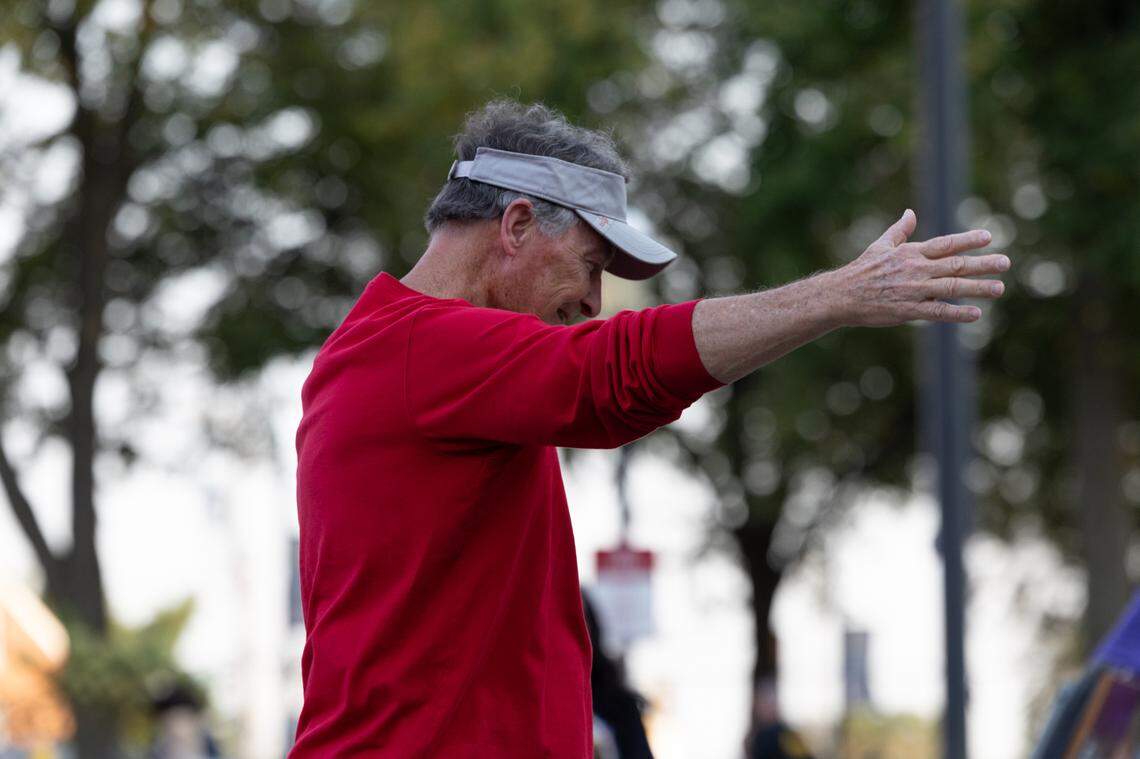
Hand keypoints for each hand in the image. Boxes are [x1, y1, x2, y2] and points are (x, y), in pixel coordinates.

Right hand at [831, 209, 1009, 326]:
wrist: (842, 295)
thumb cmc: (861, 270)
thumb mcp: (881, 245)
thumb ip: (900, 230)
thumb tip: (910, 213)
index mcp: (911, 253)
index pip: (945, 244)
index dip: (967, 240)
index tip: (988, 237)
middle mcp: (916, 269)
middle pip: (955, 265)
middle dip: (982, 264)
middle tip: (1005, 263)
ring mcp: (914, 290)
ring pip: (951, 288)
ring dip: (977, 288)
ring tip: (999, 288)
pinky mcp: (908, 310)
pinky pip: (937, 312)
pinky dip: (957, 313)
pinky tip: (975, 314)